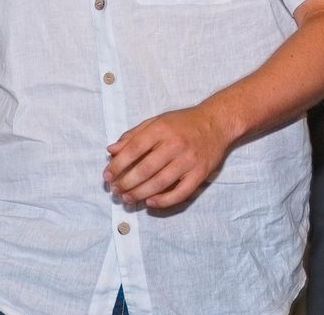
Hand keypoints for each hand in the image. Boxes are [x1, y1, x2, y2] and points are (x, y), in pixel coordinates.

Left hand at [104, 105, 232, 208]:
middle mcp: (175, 144)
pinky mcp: (200, 174)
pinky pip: (180, 193)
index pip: (134, 149)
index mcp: (161, 129)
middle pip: (145, 169)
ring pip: (160, 183)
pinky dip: (164, 201)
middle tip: (115, 191)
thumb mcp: (157, 121)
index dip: (118, 165)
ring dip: (140, 194)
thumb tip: (111, 150)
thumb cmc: (183, 122)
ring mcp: (189, 160)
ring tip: (127, 198)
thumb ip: (133, 135)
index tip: (107, 176)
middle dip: (126, 183)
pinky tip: (150, 202)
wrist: (216, 123)